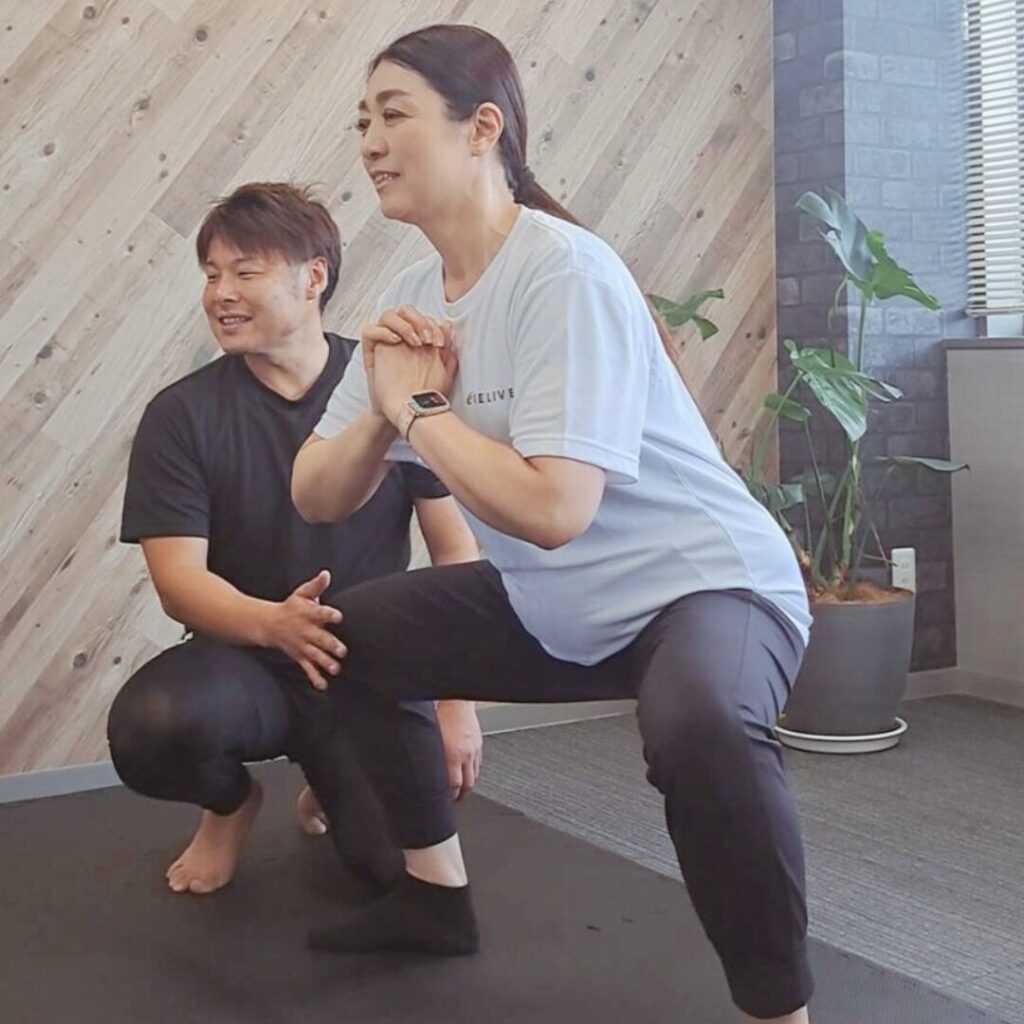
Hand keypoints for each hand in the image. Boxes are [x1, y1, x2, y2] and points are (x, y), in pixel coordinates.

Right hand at [260, 570, 345, 689]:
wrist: (268, 624)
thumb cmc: (291, 607)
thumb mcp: (302, 593)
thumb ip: (316, 586)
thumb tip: (326, 574)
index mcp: (308, 614)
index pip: (320, 613)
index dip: (329, 614)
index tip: (338, 616)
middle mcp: (306, 631)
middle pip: (320, 638)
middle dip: (330, 645)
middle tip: (342, 651)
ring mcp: (303, 645)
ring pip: (315, 655)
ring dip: (325, 663)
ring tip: (336, 669)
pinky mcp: (300, 656)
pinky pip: (307, 669)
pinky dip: (315, 678)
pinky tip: (323, 686)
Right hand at [362, 306, 456, 420]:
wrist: (407, 410)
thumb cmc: (422, 392)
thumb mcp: (441, 369)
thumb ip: (445, 349)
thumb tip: (447, 326)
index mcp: (417, 338)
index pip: (421, 317)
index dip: (432, 324)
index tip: (439, 343)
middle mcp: (400, 336)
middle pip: (404, 310)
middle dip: (418, 320)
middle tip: (427, 340)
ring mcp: (385, 342)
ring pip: (388, 315)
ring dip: (403, 325)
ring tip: (414, 342)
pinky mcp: (371, 350)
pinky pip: (369, 330)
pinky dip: (383, 332)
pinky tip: (396, 341)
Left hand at [436, 701, 482, 800]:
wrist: (456, 701)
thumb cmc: (439, 715)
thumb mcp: (430, 739)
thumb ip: (430, 758)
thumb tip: (422, 770)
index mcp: (451, 755)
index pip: (454, 786)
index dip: (450, 796)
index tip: (445, 801)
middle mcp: (464, 754)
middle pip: (467, 784)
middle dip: (461, 795)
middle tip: (454, 799)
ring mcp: (473, 749)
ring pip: (474, 775)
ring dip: (468, 784)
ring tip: (461, 789)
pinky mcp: (478, 743)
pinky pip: (478, 763)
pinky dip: (473, 770)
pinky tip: (467, 771)